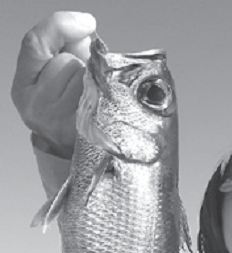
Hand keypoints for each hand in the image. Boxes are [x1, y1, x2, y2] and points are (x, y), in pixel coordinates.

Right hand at [11, 11, 95, 158]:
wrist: (78, 152)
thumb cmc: (72, 108)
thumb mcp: (60, 73)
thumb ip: (67, 46)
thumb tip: (85, 28)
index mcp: (24, 87)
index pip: (35, 43)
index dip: (61, 25)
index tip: (86, 21)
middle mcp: (36, 107)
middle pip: (67, 63)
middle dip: (82, 65)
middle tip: (86, 84)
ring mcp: (57, 124)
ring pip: (86, 81)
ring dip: (95, 83)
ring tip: (93, 100)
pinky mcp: (81, 135)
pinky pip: (100, 99)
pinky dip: (106, 98)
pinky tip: (103, 108)